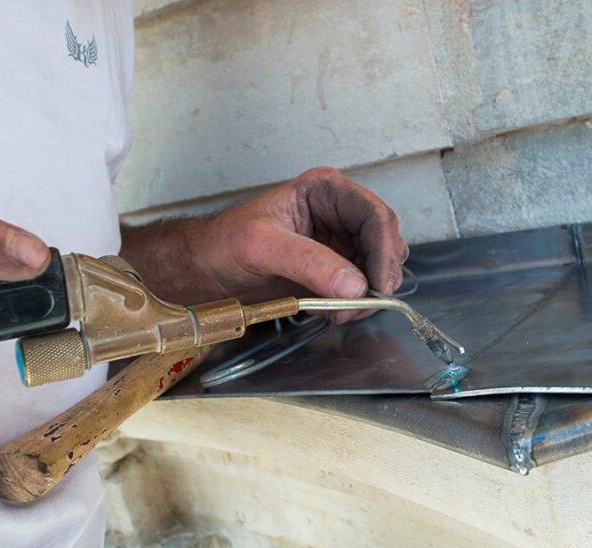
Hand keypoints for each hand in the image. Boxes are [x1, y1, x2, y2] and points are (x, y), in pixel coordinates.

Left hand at [121, 167, 407, 322]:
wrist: (207, 269)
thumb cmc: (226, 243)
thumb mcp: (264, 246)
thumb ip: (309, 263)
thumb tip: (354, 285)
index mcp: (325, 191)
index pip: (374, 215)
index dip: (384, 251)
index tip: (379, 285)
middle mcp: (338, 213)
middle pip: (384, 242)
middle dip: (378, 276)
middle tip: (362, 306)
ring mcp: (338, 242)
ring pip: (376, 267)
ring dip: (367, 294)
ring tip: (340, 313)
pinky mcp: (332, 269)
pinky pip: (359, 286)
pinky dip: (353, 303)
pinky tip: (331, 312)